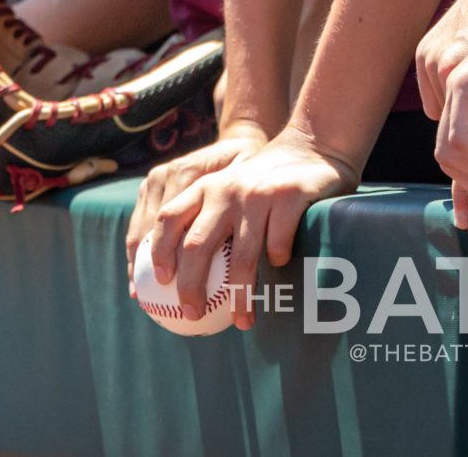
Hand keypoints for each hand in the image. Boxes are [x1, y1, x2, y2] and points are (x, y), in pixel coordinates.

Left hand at [141, 129, 358, 329]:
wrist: (309, 147)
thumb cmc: (263, 182)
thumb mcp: (228, 187)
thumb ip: (207, 215)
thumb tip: (178, 272)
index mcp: (205, 188)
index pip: (169, 218)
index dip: (158, 250)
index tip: (159, 282)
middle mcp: (225, 190)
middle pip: (197, 244)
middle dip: (190, 285)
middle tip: (191, 313)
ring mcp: (257, 195)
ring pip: (242, 256)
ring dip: (240, 294)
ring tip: (241, 320)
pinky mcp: (289, 198)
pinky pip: (278, 244)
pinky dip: (277, 263)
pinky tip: (279, 271)